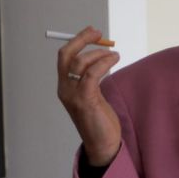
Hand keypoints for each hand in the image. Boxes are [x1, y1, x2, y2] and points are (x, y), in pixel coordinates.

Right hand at [57, 26, 121, 165]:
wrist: (102, 144)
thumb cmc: (100, 119)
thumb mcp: (93, 95)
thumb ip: (92, 78)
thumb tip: (102, 56)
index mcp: (65, 86)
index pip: (64, 56)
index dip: (77, 41)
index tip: (93, 32)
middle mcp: (65, 89)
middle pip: (67, 55)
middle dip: (82, 39)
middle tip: (98, 32)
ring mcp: (73, 95)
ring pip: (79, 63)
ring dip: (99, 53)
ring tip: (114, 54)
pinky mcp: (85, 101)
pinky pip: (92, 74)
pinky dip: (103, 63)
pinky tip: (114, 59)